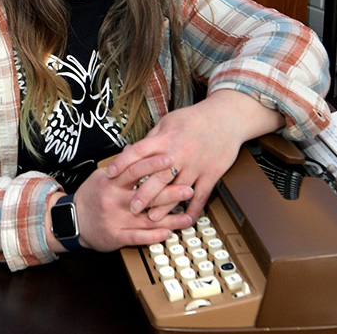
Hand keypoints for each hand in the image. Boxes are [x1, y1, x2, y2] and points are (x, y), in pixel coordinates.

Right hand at [61, 157, 194, 252]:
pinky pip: (137, 237)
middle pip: (145, 194)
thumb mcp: (100, 176)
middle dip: (169, 192)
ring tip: (187, 217)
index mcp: (111, 182)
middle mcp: (114, 199)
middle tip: (188, 188)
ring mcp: (116, 218)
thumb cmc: (90, 196)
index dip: (153, 164)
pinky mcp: (116, 236)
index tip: (170, 158)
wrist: (72, 220)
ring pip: (146, 218)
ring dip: (169, 219)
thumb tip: (134, 148)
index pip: (134, 169)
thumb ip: (119, 165)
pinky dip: (153, 236)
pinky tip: (167, 233)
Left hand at [104, 90, 284, 218]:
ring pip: (177, 189)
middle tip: (131, 208)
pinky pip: (201, 194)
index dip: (122, 163)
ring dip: (164, 206)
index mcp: (165, 138)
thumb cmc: (194, 118)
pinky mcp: (211, 173)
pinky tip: (186, 219)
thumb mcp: (168, 122)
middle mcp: (178, 153)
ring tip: (152, 219)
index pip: (138, 151)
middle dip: (143, 194)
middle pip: (156, 176)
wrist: (225, 118)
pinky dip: (194, 209)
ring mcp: (196, 165)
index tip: (110, 174)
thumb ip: (152, 138)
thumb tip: (132, 150)